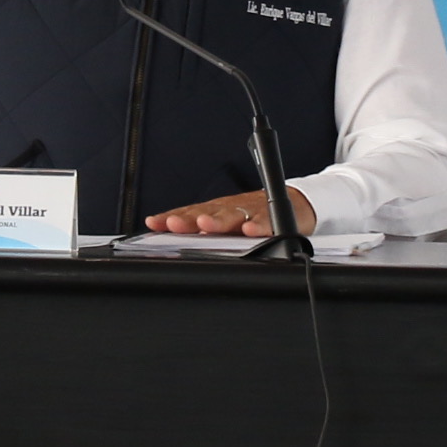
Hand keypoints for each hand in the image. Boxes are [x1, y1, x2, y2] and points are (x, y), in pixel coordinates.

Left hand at [145, 187, 316, 238]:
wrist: (293, 202)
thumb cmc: (253, 215)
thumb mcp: (225, 224)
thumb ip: (203, 234)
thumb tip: (175, 244)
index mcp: (215, 211)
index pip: (188, 213)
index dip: (171, 218)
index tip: (154, 223)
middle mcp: (229, 209)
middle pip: (206, 213)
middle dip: (189, 219)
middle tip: (174, 224)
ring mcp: (250, 211)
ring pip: (233, 215)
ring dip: (219, 221)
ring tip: (206, 225)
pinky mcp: (273, 216)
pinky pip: (266, 222)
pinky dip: (258, 226)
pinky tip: (250, 230)